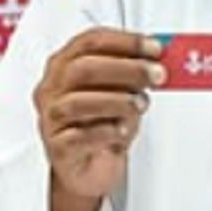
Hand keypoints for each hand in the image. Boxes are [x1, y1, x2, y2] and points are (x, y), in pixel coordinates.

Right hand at [35, 28, 164, 204]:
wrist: (90, 169)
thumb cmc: (104, 123)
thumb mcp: (123, 92)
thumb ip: (137, 75)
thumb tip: (160, 63)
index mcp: (65, 64)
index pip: (91, 41)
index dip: (126, 42)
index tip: (155, 48)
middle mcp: (53, 88)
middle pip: (83, 69)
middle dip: (126, 69)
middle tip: (156, 75)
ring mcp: (51, 118)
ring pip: (77, 103)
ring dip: (117, 101)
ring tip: (140, 105)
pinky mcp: (58, 148)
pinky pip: (80, 137)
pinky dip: (107, 131)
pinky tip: (123, 129)